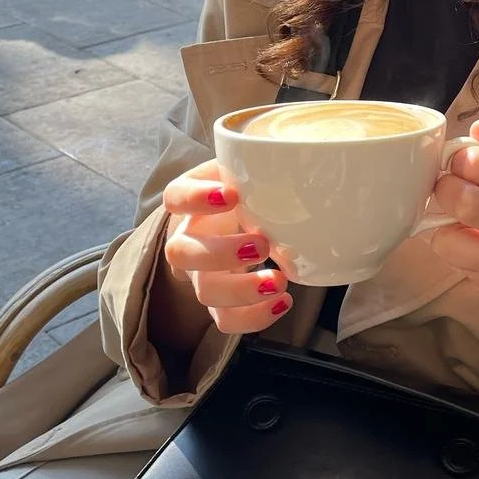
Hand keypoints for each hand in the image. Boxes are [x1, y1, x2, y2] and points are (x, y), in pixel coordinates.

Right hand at [161, 159, 291, 333]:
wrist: (243, 216)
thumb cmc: (247, 188)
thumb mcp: (249, 168)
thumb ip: (262, 162)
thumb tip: (303, 159)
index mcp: (191, 200)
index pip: (175, 196)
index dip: (195, 198)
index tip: (231, 194)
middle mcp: (188, 237)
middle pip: (181, 253)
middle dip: (221, 253)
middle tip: (261, 244)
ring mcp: (200, 273)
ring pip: (204, 291)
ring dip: (241, 290)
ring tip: (278, 281)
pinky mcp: (219, 300)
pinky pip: (224, 319)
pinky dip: (253, 317)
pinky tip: (282, 301)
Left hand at [430, 121, 478, 350]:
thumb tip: (478, 130)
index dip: (463, 157)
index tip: (466, 161)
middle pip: (464, 200)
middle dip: (447, 185)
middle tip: (455, 183)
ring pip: (448, 239)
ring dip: (445, 219)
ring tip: (463, 212)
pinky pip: (454, 262)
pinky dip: (455, 244)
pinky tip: (476, 237)